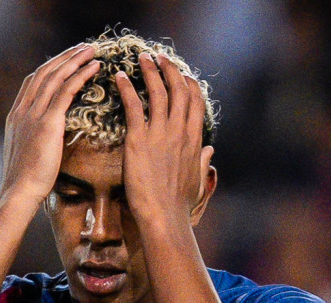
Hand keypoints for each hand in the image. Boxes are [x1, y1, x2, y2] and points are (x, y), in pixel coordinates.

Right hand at [0, 44, 99, 202]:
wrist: (19, 191)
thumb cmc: (25, 181)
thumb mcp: (26, 153)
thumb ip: (33, 138)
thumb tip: (46, 137)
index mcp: (16, 116)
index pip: (33, 81)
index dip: (50, 67)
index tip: (66, 60)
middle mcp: (23, 110)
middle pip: (45, 72)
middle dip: (65, 57)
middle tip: (83, 47)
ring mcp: (34, 114)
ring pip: (56, 76)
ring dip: (75, 60)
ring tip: (92, 50)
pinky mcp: (47, 122)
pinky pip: (66, 91)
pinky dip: (80, 75)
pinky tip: (94, 67)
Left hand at [114, 53, 210, 224]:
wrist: (164, 216)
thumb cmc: (179, 204)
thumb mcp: (196, 180)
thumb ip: (202, 161)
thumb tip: (209, 149)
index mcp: (193, 139)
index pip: (195, 102)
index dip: (188, 83)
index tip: (181, 74)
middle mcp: (179, 131)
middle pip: (178, 89)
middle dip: (169, 69)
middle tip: (159, 58)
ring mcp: (160, 134)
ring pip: (158, 92)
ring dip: (150, 71)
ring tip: (142, 59)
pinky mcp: (138, 140)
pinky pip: (133, 106)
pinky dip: (128, 88)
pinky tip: (121, 78)